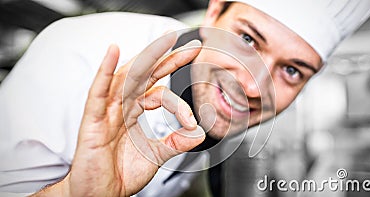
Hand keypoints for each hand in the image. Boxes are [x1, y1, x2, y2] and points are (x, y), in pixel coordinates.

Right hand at [32, 33, 203, 196]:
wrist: (99, 195)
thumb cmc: (119, 174)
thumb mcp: (156, 155)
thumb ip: (176, 142)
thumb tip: (199, 132)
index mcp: (133, 112)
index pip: (159, 92)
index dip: (179, 103)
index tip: (192, 121)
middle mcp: (120, 107)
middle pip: (145, 74)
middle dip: (167, 58)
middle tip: (189, 45)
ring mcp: (106, 112)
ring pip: (126, 77)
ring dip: (146, 56)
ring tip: (164, 40)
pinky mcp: (92, 122)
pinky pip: (98, 93)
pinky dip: (105, 72)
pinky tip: (113, 52)